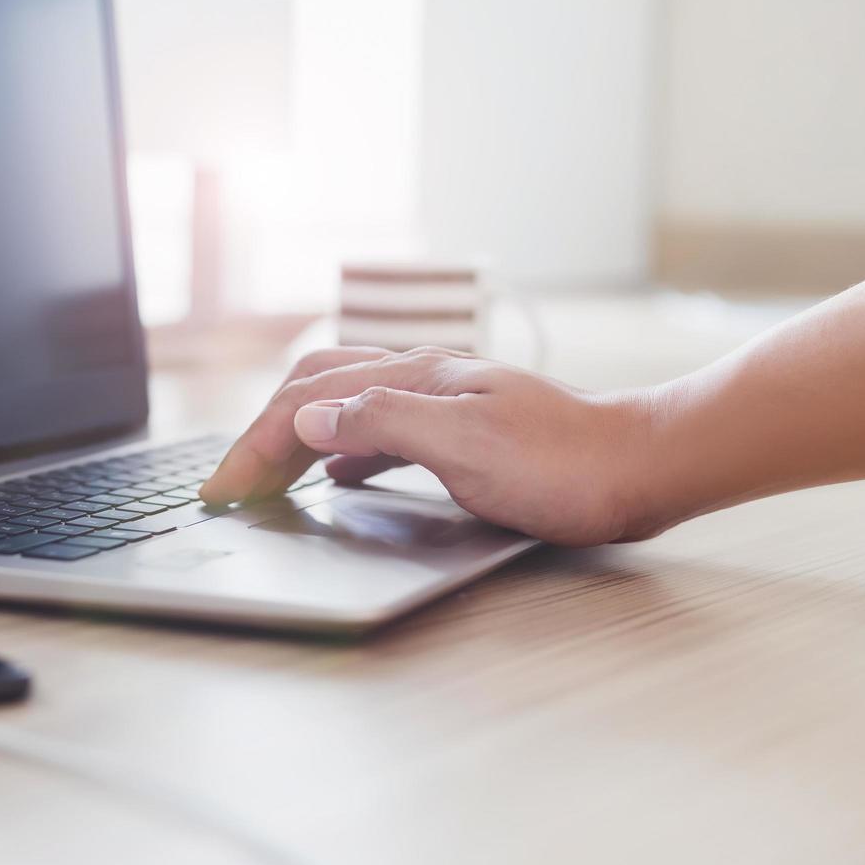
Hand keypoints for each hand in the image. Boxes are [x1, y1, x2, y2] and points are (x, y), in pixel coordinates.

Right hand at [199, 346, 660, 546]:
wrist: (643, 465)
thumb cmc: (565, 464)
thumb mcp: (468, 447)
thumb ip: (384, 424)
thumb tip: (306, 416)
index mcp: (415, 377)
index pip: (308, 398)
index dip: (255, 442)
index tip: (221, 488)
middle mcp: (422, 378)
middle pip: (315, 387)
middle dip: (262, 429)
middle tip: (229, 481)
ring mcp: (442, 400)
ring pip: (344, 404)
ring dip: (294, 434)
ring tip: (265, 473)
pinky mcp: (462, 428)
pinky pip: (379, 428)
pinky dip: (339, 447)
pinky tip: (336, 471)